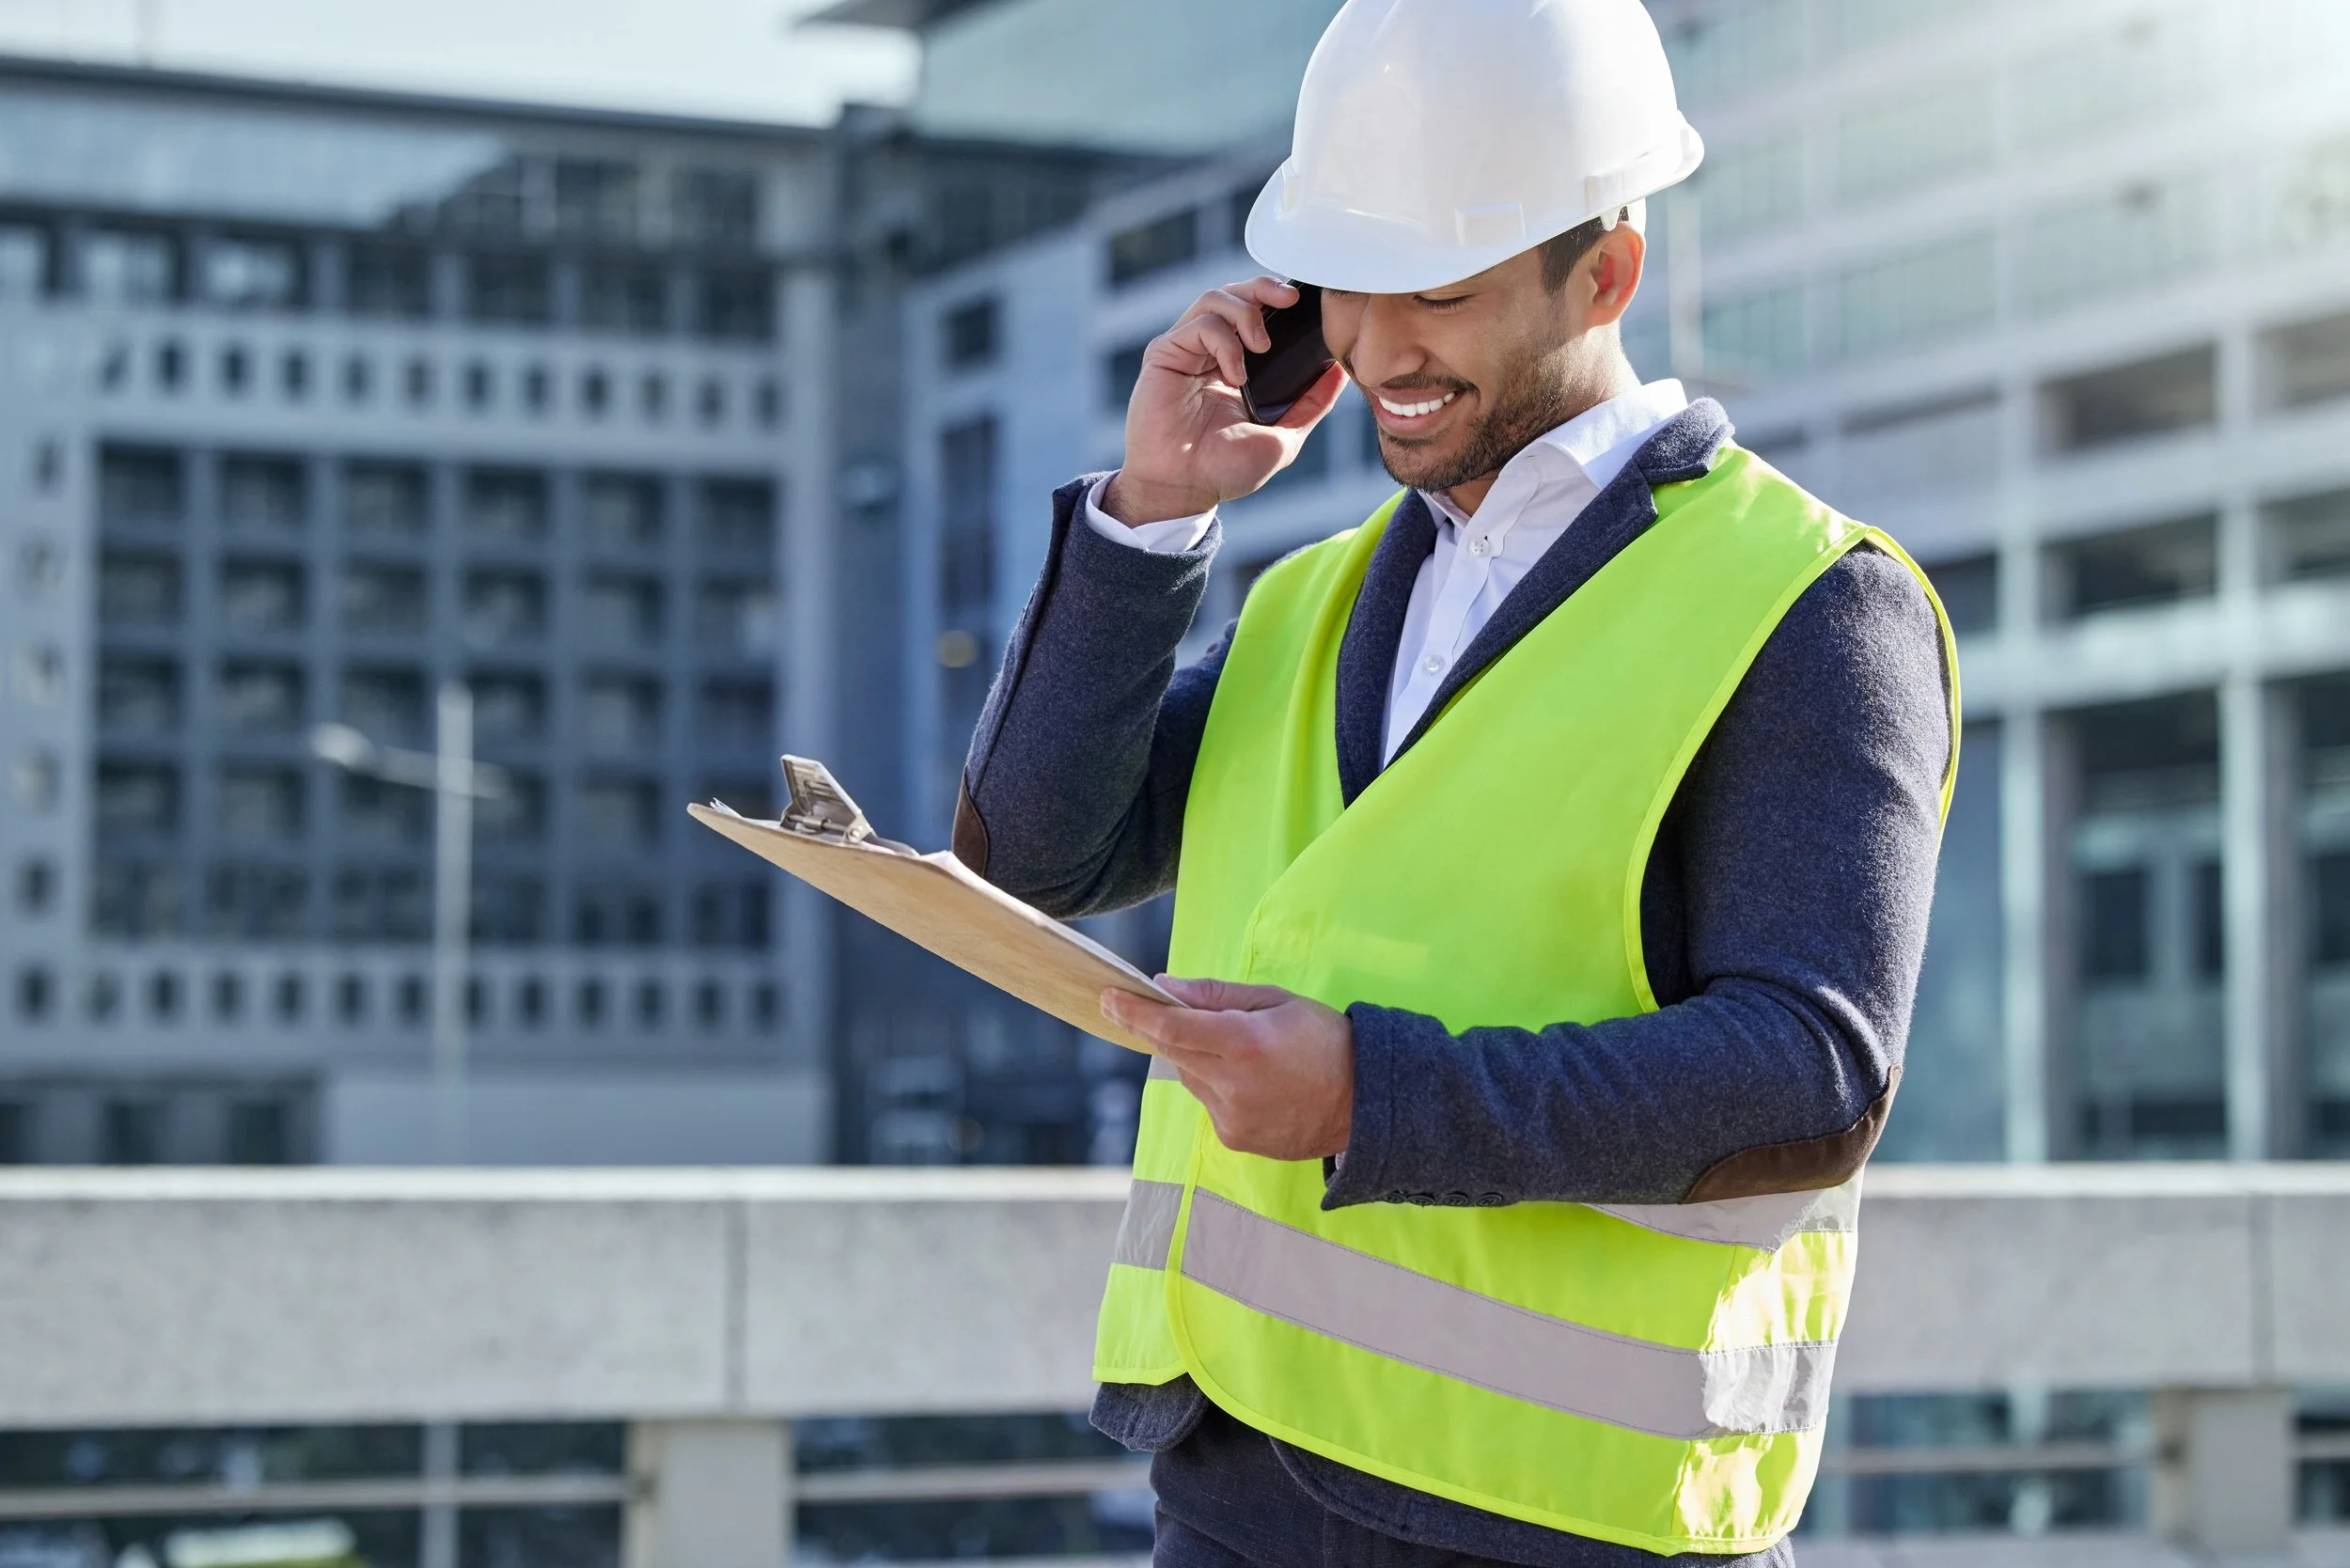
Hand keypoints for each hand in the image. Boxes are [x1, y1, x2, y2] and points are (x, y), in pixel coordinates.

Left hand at [1101, 977, 1352, 1160]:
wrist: (1365, 1102)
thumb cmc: (1324, 1039)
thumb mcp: (1275, 1001)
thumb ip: (1215, 995)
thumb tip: (1164, 986)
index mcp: (1244, 1043)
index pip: (1172, 1026)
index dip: (1135, 1012)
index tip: (1108, 997)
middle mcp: (1233, 1085)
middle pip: (1173, 1052)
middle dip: (1161, 1030)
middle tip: (1156, 1009)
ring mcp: (1232, 1117)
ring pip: (1189, 1078)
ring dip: (1197, 1059)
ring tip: (1240, 1051)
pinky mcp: (1235, 1138)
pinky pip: (1208, 1103)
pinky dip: (1216, 1086)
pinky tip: (1253, 1082)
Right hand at [1103, 277, 1350, 525]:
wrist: (1183, 490)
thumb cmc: (1224, 470)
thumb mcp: (1282, 437)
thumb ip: (1311, 404)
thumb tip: (1340, 372)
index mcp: (1238, 364)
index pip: (1260, 313)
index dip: (1281, 299)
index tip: (1308, 303)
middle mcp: (1211, 351)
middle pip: (1238, 293)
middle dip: (1267, 287)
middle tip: (1291, 299)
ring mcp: (1187, 350)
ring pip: (1217, 298)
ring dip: (1247, 314)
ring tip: (1262, 346)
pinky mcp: (1166, 353)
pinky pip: (1199, 324)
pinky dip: (1224, 341)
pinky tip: (1235, 374)